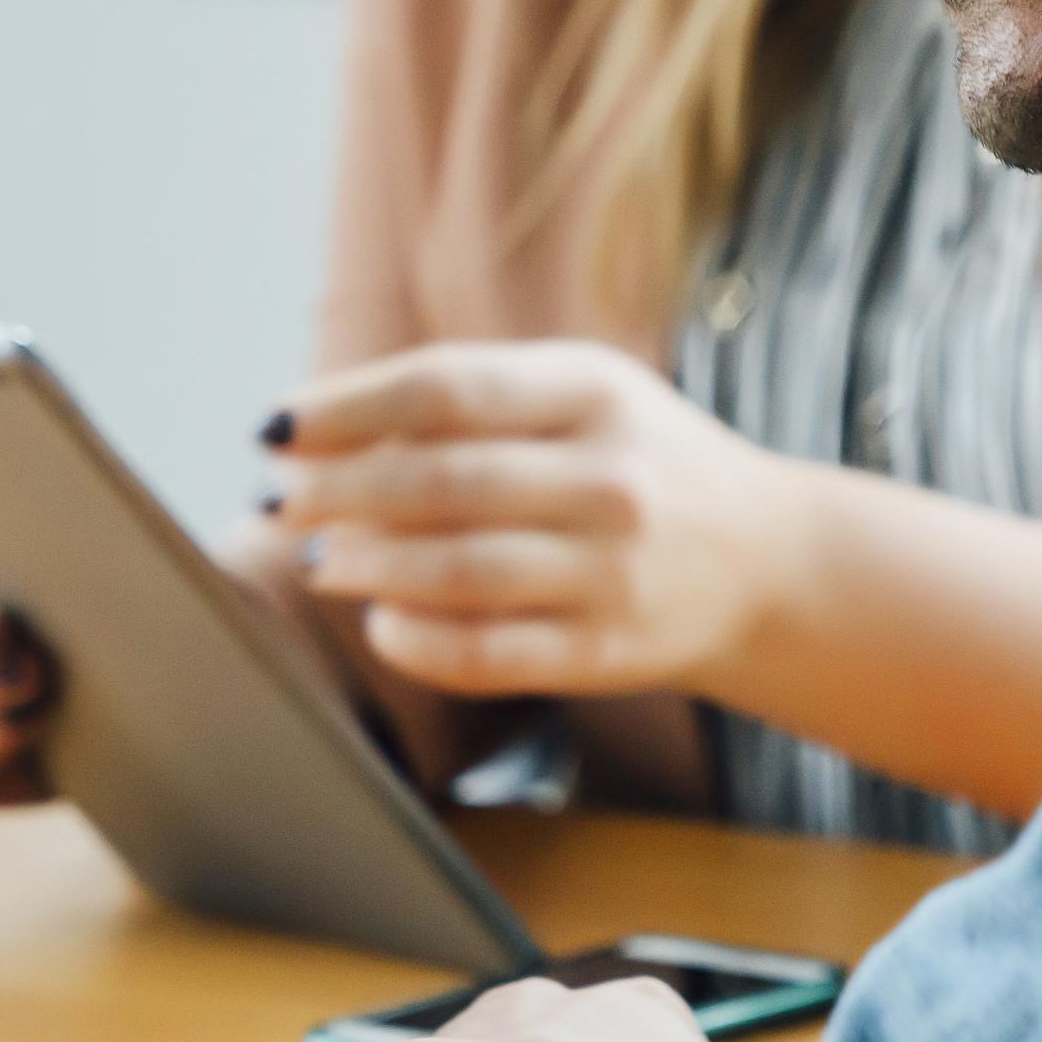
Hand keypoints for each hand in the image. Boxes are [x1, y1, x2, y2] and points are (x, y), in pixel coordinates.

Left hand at [267, 343, 816, 700]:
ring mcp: (613, 569)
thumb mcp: (580, 395)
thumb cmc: (636, 462)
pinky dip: (418, 641)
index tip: (273, 426)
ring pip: (459, 570)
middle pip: (441, 480)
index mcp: (592, 390)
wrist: (768, 562)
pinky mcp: (609, 650)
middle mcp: (608, 477)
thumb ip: (469, 399)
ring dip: (366, 565)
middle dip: (337, 491)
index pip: (444, 389)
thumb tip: (319, 425)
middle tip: (276, 497)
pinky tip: (379, 621)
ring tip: (313, 557)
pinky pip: (491, 652)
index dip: (344, 408)